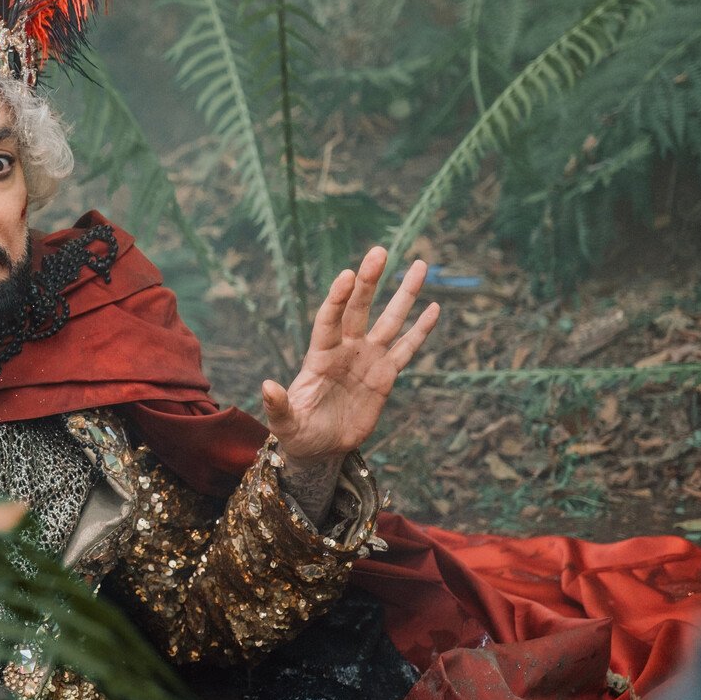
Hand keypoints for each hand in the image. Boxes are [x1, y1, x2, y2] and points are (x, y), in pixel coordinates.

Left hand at [262, 248, 439, 518]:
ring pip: (389, 320)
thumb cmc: (298, 433)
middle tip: (379, 252)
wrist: (321, 448)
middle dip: (369, 281)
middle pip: (359, 309)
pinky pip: (407, 348)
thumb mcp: (285, 423)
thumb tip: (267, 386)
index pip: (329, 320)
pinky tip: (433, 308)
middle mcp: (345, 350)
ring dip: (403, 293)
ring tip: (419, 264)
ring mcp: (367, 359)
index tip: (347, 275)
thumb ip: (278, 405)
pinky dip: (421, 329)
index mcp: (320, 356)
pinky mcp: (385, 375)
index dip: (337, 299)